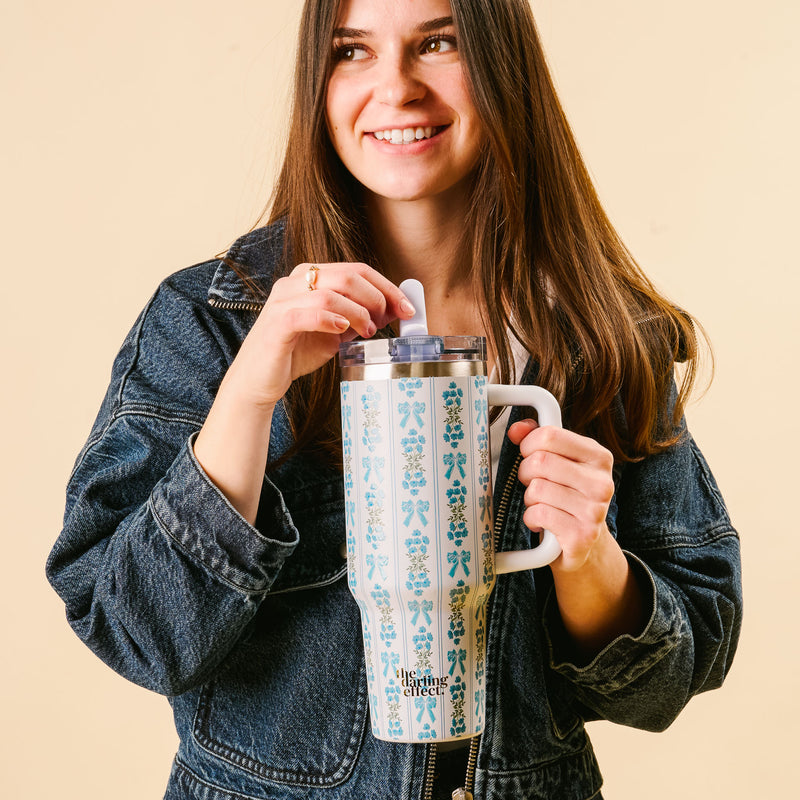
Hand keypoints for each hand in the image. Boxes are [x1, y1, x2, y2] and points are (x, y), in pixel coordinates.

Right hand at [194, 261, 413, 523]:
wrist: (259, 380)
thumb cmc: (295, 353)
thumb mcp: (336, 332)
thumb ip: (359, 317)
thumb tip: (394, 309)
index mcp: (310, 277)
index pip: (356, 269)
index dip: (387, 286)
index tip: (408, 307)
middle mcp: (294, 282)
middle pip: (348, 275)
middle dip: (378, 297)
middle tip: (390, 320)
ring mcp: (283, 300)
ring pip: (331, 292)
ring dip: (358, 312)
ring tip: (366, 331)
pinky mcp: (277, 323)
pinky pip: (309, 312)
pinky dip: (332, 319)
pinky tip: (342, 331)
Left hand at [506, 420, 615, 573]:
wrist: (587, 544)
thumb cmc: (568, 496)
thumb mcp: (559, 461)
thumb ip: (537, 439)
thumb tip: (516, 429)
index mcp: (599, 457)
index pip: (550, 435)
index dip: (529, 444)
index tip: (530, 454)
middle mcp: (601, 482)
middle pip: (540, 461)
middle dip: (526, 472)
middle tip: (533, 483)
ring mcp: (594, 510)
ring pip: (537, 489)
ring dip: (529, 498)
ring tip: (541, 504)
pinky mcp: (581, 535)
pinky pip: (538, 514)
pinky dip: (531, 518)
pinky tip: (542, 522)